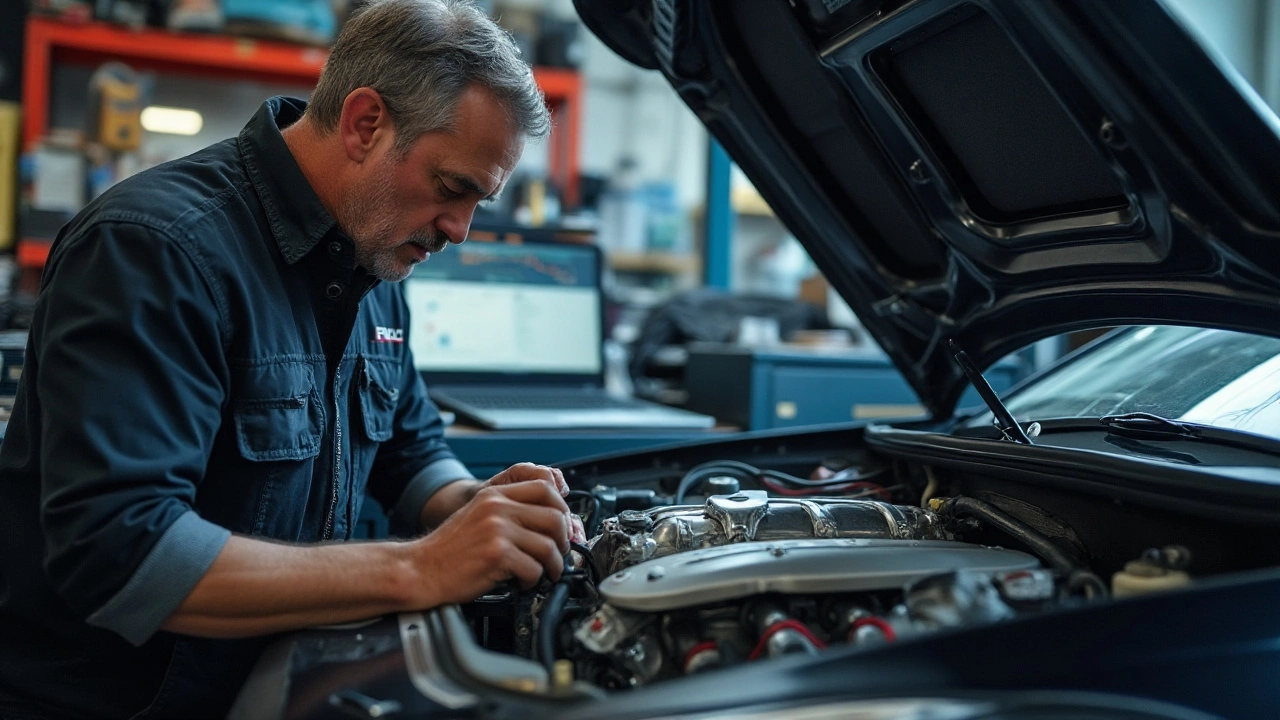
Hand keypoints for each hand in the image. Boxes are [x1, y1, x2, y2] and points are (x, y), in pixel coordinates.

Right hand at [409, 481, 571, 604]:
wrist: (421, 569)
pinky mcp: (497, 555)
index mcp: (494, 494)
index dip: (561, 508)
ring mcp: (498, 530)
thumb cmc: (449, 549)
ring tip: (546, 573)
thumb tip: (548, 521)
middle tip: (559, 554)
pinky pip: (534, 567)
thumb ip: (508, 511)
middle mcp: (497, 507)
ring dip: (554, 564)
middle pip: (554, 516)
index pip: (544, 487)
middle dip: (563, 540)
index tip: (563, 526)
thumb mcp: (478, 515)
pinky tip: (525, 582)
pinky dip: (534, 579)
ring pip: (549, 545)